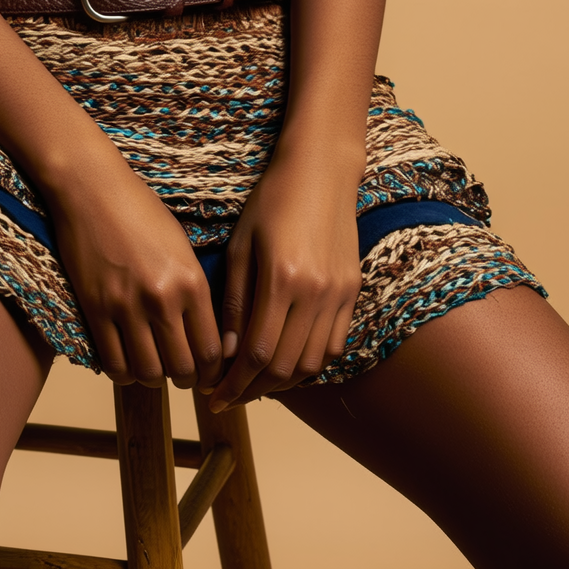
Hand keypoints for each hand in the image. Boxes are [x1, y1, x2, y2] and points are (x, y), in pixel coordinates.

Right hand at [44, 149, 223, 392]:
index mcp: (191, 281)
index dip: (213, 372)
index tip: (209, 373)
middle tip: (182, 372)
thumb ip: (196, 292)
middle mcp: (162, 299)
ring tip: (155, 366)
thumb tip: (209, 339)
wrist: (92, 188)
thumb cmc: (141, 210)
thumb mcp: (183, 247)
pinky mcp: (95, 310)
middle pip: (182, 370)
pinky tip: (128, 362)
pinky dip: (124, 374)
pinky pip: (114, 365)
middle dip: (186, 379)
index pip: (212, 351)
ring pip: (149, 374)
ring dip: (155, 378)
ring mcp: (126, 307)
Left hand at [208, 146, 361, 411]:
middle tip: (231, 395)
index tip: (215, 397)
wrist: (321, 171)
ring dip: (283, 382)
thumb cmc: (272, 200)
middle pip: (286, 367)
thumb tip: (225, 352)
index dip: (235, 383)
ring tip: (256, 383)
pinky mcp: (353, 292)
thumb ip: (234, 301)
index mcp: (282, 279)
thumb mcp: (241, 245)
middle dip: (254, 390)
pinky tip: (288, 360)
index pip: (257, 354)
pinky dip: (311, 363)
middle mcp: (316, 293)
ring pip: (313, 363)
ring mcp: (339, 294)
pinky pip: (334, 345)